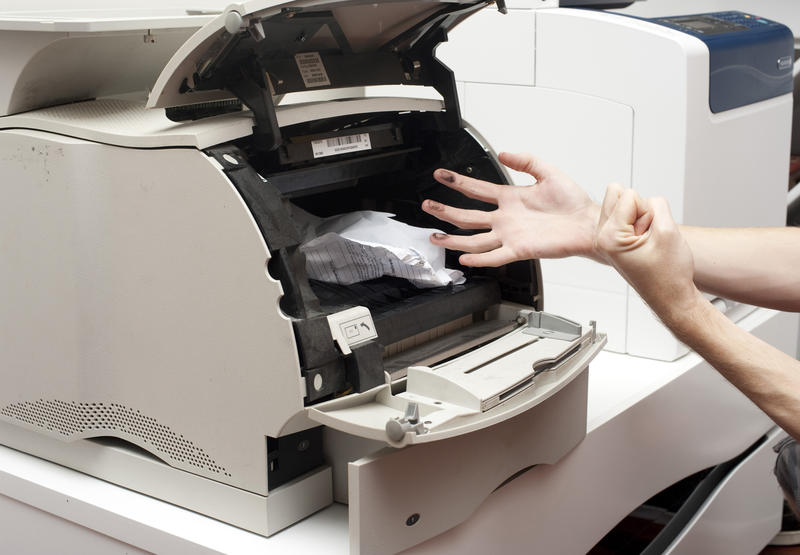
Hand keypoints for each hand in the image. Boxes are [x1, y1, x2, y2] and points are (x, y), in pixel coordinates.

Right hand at [421, 152, 599, 266]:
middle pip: (467, 216)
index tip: (441, 176)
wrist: (588, 224)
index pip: (476, 189)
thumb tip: (504, 153)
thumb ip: (525, 161)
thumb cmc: (573, 203)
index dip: (457, 182)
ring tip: (435, 237)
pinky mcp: (519, 250)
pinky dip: (479, 258)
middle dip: (445, 211)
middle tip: (428, 206)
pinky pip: (494, 256)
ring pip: (474, 238)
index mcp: (510, 198)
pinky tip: (464, 258)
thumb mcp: (548, 172)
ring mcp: (510, 235)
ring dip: (453, 239)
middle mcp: (506, 218)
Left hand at [594, 183, 701, 319]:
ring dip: (640, 217)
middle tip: (648, 236)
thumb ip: (656, 204)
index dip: (648, 212)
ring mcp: (606, 239)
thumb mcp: (668, 231)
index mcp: (608, 236)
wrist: (671, 297)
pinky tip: (645, 243)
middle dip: (639, 210)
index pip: (628, 195)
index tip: (651, 235)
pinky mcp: (614, 240)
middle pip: (618, 194)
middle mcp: (601, 237)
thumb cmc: (668, 275)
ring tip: (648, 241)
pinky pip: (628, 217)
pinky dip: (640, 225)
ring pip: (623, 204)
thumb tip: (645, 197)